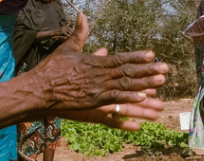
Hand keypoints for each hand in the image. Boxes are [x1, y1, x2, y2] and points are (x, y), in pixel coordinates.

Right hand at [24, 14, 168, 117]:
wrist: (39, 90)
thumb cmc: (51, 69)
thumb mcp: (66, 48)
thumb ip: (79, 33)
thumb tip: (82, 15)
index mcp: (93, 62)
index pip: (119, 58)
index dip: (136, 57)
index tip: (151, 54)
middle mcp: (98, 75)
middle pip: (127, 71)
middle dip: (147, 70)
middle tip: (165, 68)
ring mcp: (97, 89)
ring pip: (125, 85)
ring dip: (144, 83)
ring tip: (161, 81)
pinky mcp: (93, 102)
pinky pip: (115, 99)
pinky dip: (129, 98)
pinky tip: (143, 97)